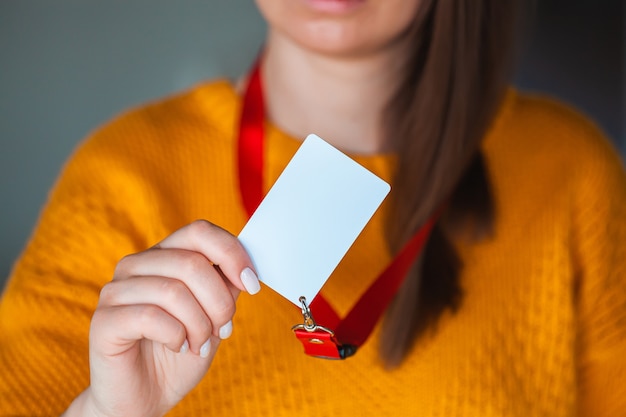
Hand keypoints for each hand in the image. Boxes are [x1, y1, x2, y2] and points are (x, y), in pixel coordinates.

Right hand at [63, 220, 260, 416]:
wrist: (144, 398)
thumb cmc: (179, 353)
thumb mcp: (213, 316)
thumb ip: (225, 287)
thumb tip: (245, 268)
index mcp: (163, 256)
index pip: (199, 232)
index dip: (231, 253)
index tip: (252, 283)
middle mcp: (136, 265)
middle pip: (192, 263)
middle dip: (219, 302)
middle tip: (222, 329)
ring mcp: (116, 290)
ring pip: (174, 291)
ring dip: (199, 325)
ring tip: (199, 344)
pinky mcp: (103, 320)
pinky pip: (151, 317)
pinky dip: (176, 336)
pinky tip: (177, 346)